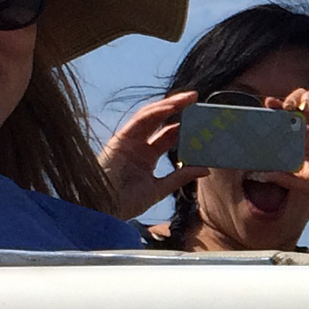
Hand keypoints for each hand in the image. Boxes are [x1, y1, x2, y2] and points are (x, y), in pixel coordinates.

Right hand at [97, 89, 194, 216]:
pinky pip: (140, 120)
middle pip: (161, 122)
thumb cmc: (126, 204)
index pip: (168, 135)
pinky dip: (156, 111)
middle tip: (196, 98)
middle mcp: (138, 146)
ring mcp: (128, 141)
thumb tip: (206, 169)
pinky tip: (171, 106)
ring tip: (188, 97)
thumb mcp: (159, 188)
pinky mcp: (120, 139)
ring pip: (151, 116)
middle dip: (178, 109)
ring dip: (169, 105)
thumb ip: (181, 177)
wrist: (103, 210)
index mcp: (146, 157)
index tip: (202, 118)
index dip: (185, 125)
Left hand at [279, 86, 308, 267]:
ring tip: (305, 105)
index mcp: (303, 140)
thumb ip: (285, 179)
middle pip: (300, 102)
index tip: (269, 104)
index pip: (286, 117)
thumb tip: (261, 174)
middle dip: (293, 99)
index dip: (277, 108)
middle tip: (289, 107)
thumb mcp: (306, 185)